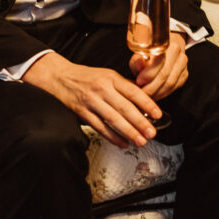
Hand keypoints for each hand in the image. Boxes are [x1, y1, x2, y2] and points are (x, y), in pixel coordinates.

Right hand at [22, 52, 161, 148]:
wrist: (60, 77)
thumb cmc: (86, 77)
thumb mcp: (106, 74)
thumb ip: (123, 86)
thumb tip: (143, 102)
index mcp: (110, 77)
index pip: (133, 91)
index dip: (147, 104)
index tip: (157, 114)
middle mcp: (102, 88)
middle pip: (125, 108)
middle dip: (140, 122)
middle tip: (152, 133)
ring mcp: (91, 101)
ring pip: (113, 119)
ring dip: (129, 132)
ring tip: (140, 141)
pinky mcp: (82, 112)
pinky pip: (100, 127)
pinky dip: (113, 137)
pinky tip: (123, 143)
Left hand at [130, 32, 187, 101]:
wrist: (166, 48)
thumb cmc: (150, 52)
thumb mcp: (139, 54)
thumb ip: (137, 60)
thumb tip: (139, 64)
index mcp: (164, 44)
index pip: (158, 61)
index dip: (148, 74)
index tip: (139, 81)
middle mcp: (176, 52)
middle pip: (165, 74)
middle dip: (151, 87)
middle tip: (141, 93)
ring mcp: (182, 63)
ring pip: (170, 83)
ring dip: (157, 93)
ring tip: (147, 96)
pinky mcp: (184, 74)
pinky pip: (174, 87)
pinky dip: (163, 94)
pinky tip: (155, 95)